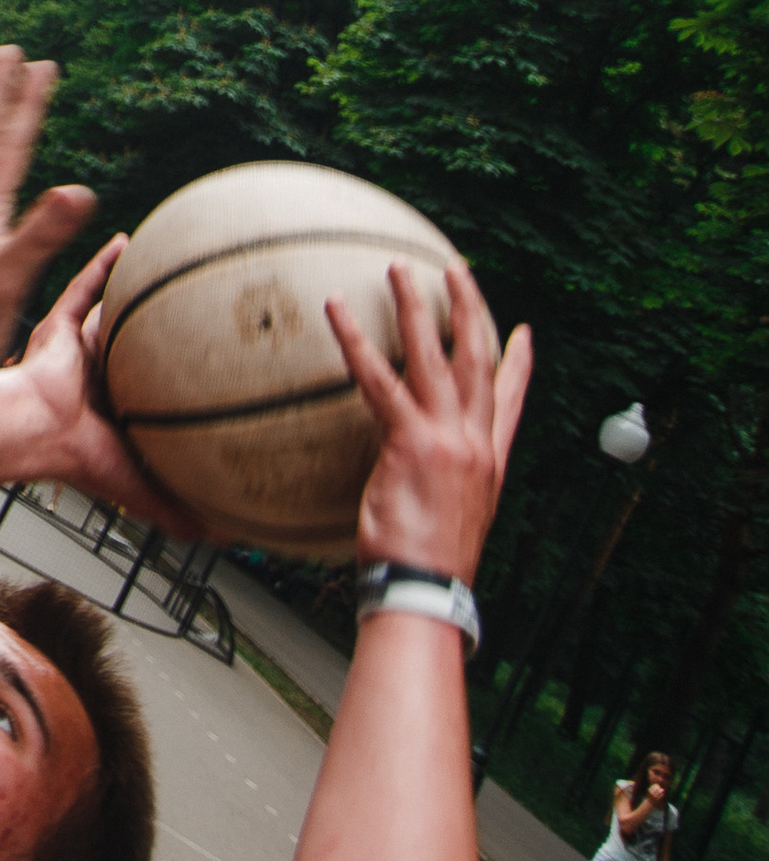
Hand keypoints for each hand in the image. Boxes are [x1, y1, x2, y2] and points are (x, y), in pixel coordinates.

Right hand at [0, 233, 200, 531]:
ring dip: (133, 294)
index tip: (217, 368)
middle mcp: (100, 381)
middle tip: (201, 312)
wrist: (39, 430)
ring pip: (111, 317)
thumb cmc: (84, 460)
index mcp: (120, 416)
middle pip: (136, 352)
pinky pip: (84, 286)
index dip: (180, 384)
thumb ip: (185, 514)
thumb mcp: (147, 492)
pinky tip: (128, 243)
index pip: (155, 398)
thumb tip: (237, 540)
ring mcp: (78, 351)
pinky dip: (104, 264)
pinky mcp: (58, 326)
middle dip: (161, 336)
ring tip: (167, 266)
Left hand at [332, 261, 531, 583]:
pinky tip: (336, 310)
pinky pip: (378, 380)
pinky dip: (356, 341)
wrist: (427, 591)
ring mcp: (447, 440)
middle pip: (478, 361)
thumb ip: (441, 488)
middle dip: (470, 309)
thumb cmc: (427, 566)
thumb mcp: (452, 521)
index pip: (510, 404)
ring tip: (399, 269)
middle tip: (457, 270)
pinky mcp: (412, 443)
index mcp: (489, 463)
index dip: (520, 365)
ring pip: (434, 356)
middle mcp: (475, 444)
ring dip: (417, 306)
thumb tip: (415, 482)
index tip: (524, 333)